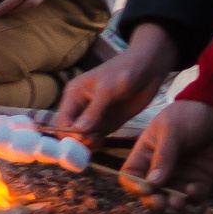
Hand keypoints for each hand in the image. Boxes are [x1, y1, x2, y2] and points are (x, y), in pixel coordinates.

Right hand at [58, 22, 179, 134]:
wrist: (149, 68)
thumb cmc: (125, 71)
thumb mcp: (107, 90)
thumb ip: (93, 111)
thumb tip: (78, 131)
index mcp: (74, 95)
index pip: (64, 121)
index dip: (69, 133)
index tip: (82, 141)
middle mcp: (80, 107)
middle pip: (71, 132)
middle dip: (78, 141)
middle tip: (92, 142)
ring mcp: (94, 117)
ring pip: (83, 138)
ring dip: (88, 144)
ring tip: (99, 142)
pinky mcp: (107, 123)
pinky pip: (96, 138)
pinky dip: (97, 144)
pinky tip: (102, 142)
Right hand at [121, 98, 212, 206]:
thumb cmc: (192, 115)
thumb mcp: (172, 130)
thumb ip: (163, 156)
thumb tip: (152, 184)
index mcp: (147, 152)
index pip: (131, 174)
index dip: (134, 185)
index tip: (146, 188)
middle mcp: (162, 167)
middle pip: (149, 192)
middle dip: (152, 201)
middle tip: (161, 203)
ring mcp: (182, 176)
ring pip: (170, 199)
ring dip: (172, 203)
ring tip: (178, 202)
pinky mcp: (201, 182)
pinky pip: (193, 198)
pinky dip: (192, 198)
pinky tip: (195, 188)